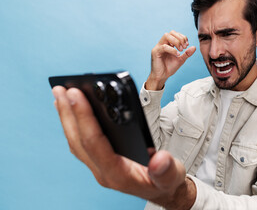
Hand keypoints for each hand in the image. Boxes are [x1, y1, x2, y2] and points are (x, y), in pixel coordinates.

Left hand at [52, 86, 195, 208]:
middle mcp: (103, 171)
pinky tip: (71, 112)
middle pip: (78, 140)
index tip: (76, 94)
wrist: (163, 192)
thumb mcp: (172, 176)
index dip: (84, 117)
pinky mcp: (100, 161)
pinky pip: (80, 142)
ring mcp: (99, 167)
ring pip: (76, 141)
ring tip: (60, 95)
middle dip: (68, 113)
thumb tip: (159, 160)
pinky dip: (73, 124)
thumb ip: (166, 170)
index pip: (94, 142)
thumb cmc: (166, 182)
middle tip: (60, 89)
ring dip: (67, 117)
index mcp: (118, 173)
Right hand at [146, 30, 195, 89]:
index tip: (187, 45)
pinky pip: (164, 47)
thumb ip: (187, 53)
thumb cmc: (169, 68)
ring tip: (181, 50)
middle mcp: (162, 43)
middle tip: (185, 47)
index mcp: (168, 44)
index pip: (175, 34)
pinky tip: (177, 54)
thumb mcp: (180, 60)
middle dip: (180, 38)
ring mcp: (158, 47)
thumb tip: (194, 47)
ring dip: (176, 41)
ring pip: (166, 36)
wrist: (162, 77)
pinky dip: (172, 49)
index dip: (182, 37)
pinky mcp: (155, 52)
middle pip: (171, 32)